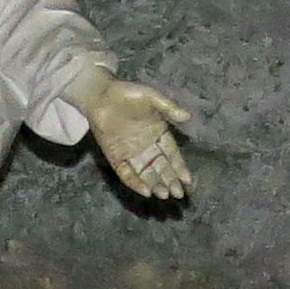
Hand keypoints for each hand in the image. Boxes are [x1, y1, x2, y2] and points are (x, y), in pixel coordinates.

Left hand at [76, 75, 195, 201]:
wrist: (101, 95)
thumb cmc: (127, 94)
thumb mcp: (151, 97)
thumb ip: (169, 108)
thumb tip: (188, 117)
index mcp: (158, 133)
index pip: (171, 154)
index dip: (179, 167)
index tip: (187, 180)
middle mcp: (146, 147)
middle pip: (161, 167)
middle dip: (170, 181)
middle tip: (179, 194)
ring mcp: (131, 153)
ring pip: (146, 173)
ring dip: (156, 184)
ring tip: (165, 194)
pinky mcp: (115, 157)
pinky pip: (127, 174)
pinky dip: (136, 183)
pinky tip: (146, 191)